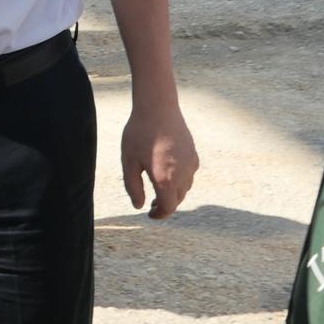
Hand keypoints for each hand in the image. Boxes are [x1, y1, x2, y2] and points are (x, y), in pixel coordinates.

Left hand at [121, 101, 198, 219]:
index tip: (149, 214)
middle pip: (177, 200)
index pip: (168, 208)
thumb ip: (133, 187)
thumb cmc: (139, 134)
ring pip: (185, 188)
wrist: (158, 108)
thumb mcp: (129, 161)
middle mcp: (183, 175)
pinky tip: (168, 172)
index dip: (159, 215)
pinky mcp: (193, 154)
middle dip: (165, 205)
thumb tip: (139, 205)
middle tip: (151, 204)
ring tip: (159, 189)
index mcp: (165, 180)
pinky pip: (189, 175)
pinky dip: (179, 180)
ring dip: (173, 193)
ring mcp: (191, 164)